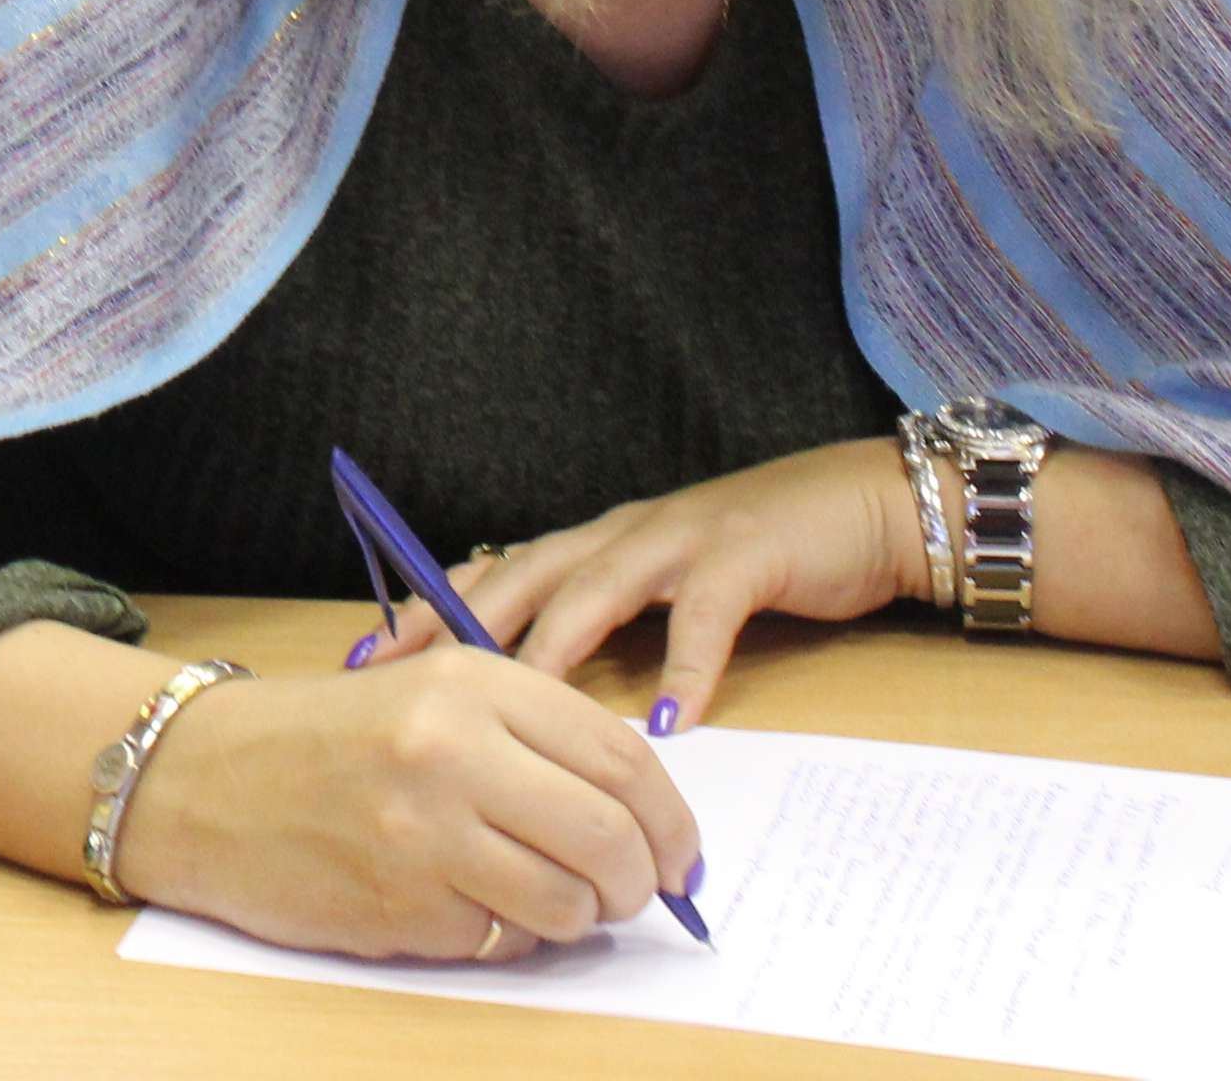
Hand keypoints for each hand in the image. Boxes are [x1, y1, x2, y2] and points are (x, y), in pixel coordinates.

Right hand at [114, 645, 706, 960]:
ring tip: (548, 901)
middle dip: (641, 882)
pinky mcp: (398, 907)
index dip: (672, 819)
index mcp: (470, 683)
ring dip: (578, 918)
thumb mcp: (428, 692)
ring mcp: (423, 835)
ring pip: (566, 904)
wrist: (197, 776)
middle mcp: (451, 752)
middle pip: (609, 837)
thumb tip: (642, 816)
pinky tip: (473, 907)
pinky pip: (501, 942)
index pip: (621, 757)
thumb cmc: (324, 736)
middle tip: (634, 893)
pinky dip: (508, 937)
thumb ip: (531, 736)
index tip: (680, 853)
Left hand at [365, 439, 934, 731]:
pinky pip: (708, 615)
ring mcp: (681, 539)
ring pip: (597, 588)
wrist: (866, 507)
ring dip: (553, 643)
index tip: (363, 656)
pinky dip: (687, 667)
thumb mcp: (665, 588)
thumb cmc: (761, 557)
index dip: (425, 608)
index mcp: (594, 545)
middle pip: (521, 573)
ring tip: (516, 700)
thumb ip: (605, 625)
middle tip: (404, 675)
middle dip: (458, 623)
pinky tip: (669, 723)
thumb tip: (534, 698)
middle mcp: (622, 534)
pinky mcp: (746, 557)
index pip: (489, 572)